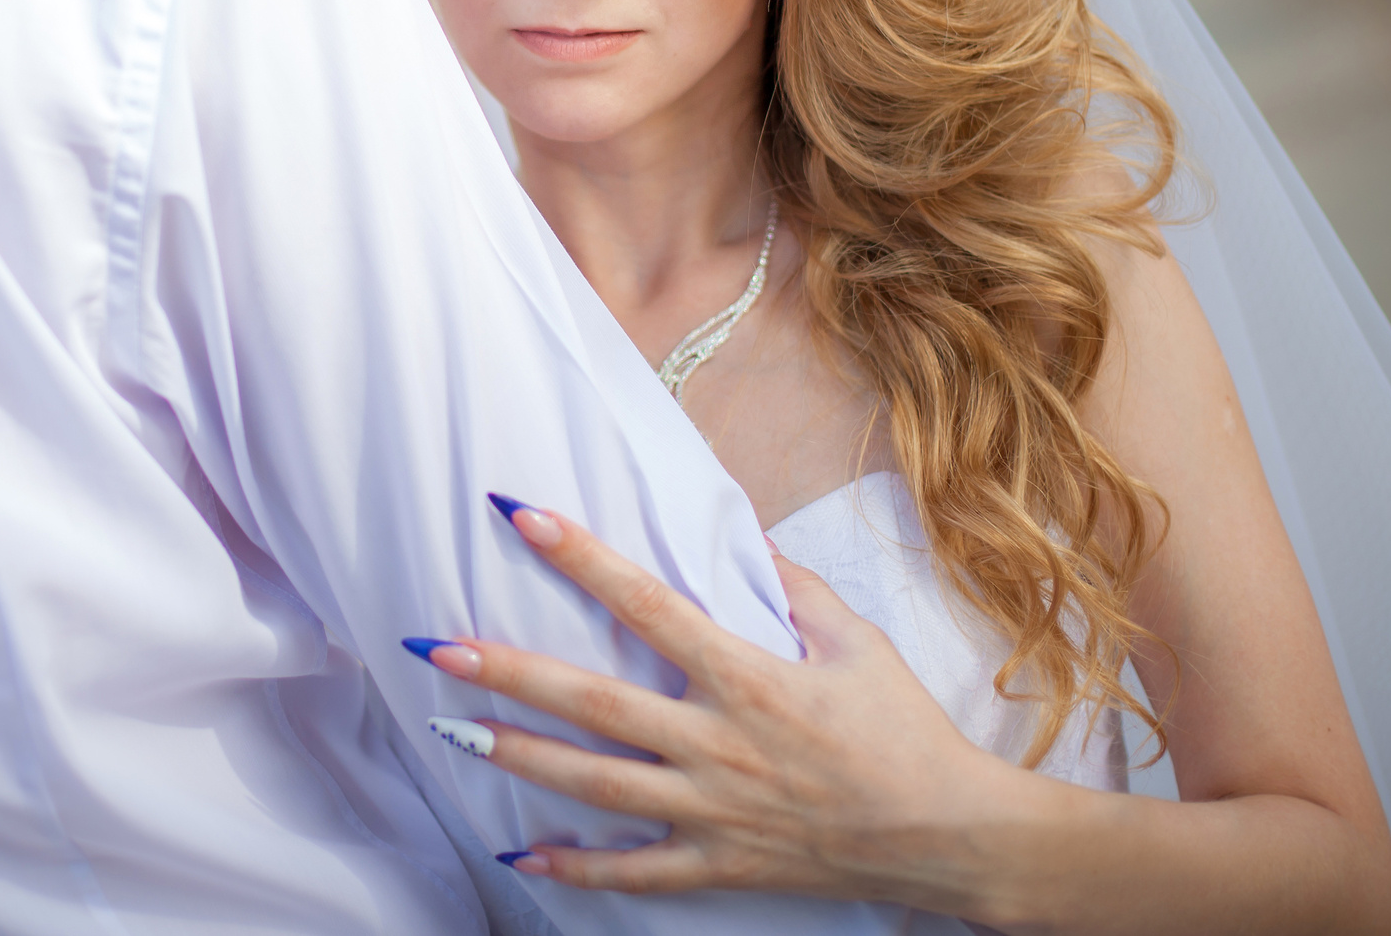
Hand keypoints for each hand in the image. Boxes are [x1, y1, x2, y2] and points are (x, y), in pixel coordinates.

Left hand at [410, 499, 1037, 913]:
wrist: (949, 835)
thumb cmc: (906, 730)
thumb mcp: (857, 641)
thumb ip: (793, 586)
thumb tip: (741, 534)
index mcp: (750, 678)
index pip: (648, 606)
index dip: (583, 559)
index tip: (524, 518)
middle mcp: (719, 745)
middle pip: (596, 705)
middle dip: (512, 673)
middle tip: (441, 646)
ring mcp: (714, 811)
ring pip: (597, 786)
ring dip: (521, 759)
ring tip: (454, 734)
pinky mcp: (722, 863)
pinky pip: (637, 871)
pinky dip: (578, 865)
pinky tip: (524, 854)